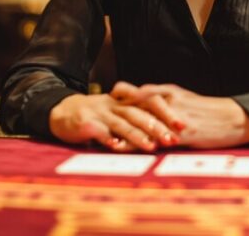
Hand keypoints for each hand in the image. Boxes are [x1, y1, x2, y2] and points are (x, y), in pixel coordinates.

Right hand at [49, 93, 178, 151]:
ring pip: (122, 123)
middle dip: (157, 126)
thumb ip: (140, 118)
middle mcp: (116, 104)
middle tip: (172, 139)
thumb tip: (169, 130)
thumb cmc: (98, 116)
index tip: (184, 126)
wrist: (63, 112)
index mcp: (127, 101)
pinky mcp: (86, 122)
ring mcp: (101, 113)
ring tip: (151, 146)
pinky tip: (116, 146)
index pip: (151, 102)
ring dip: (137, 135)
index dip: (168, 112)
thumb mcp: (120, 112)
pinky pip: (99, 130)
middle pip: (139, 112)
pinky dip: (107, 138)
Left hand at [111, 82, 248, 148]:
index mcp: (167, 92)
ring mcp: (173, 115)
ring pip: (141, 121)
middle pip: (132, 104)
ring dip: (123, 131)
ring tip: (106, 140)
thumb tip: (148, 106)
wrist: (234, 118)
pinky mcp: (181, 131)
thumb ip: (165, 102)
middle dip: (113, 114)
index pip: (135, 91)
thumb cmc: (210, 112)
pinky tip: (129, 151)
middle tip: (94, 122)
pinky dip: (140, 144)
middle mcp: (167, 100)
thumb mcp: (185, 100)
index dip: (118, 98)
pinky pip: (156, 138)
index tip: (101, 105)